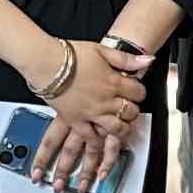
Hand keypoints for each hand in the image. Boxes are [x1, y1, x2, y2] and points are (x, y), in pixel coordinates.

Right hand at [27, 40, 146, 192]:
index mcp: (113, 82)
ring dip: (122, 131)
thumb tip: (147, 60)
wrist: (45, 62)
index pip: (138, 92)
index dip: (139, 92)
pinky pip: (90, 137)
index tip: (136, 92)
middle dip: (132, 111)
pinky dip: (97, 141)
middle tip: (129, 109)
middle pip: (129, 112)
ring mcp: (91, 112)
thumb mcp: (101, 50)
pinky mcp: (76, 120)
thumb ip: (126, 59)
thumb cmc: (70, 55)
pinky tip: (100, 141)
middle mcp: (105, 100)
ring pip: (115, 128)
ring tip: (123, 131)